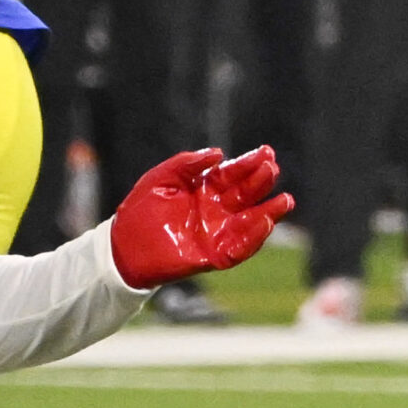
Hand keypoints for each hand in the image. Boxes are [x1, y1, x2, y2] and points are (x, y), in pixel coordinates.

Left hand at [108, 147, 293, 289]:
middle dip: (261, 182)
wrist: (122, 247)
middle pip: (246, 194)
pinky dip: (254, 237)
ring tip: (285, 201)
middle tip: (272, 169)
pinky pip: (240, 247)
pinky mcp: (215, 255)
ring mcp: (218, 232)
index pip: (232, 175)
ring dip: (269, 212)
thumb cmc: (139, 210)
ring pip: (251, 221)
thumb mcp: (160, 178)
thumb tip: (219, 153)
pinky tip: (265, 224)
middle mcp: (217, 210)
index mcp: (205, 190)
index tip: (266, 152)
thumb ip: (187, 164)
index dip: (249, 163)